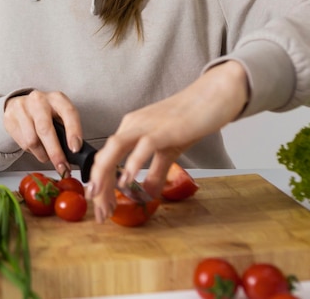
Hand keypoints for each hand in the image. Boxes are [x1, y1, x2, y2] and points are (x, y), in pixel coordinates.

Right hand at [3, 89, 82, 176]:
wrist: (20, 103)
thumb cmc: (46, 113)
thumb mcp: (60, 114)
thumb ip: (67, 129)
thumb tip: (74, 152)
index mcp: (57, 98)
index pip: (68, 113)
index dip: (73, 131)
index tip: (75, 149)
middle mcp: (39, 100)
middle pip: (45, 130)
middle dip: (55, 153)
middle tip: (62, 168)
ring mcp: (22, 108)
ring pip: (32, 140)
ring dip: (42, 154)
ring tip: (48, 156)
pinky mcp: (10, 118)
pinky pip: (22, 143)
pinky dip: (32, 151)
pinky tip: (36, 147)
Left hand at [87, 61, 248, 221]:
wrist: (211, 97)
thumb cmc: (190, 120)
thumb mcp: (169, 150)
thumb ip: (156, 172)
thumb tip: (147, 195)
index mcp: (131, 128)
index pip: (106, 157)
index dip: (101, 184)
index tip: (103, 206)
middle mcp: (133, 124)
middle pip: (104, 155)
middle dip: (97, 185)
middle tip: (100, 212)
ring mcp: (146, 124)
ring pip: (115, 148)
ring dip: (104, 176)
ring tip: (102, 198)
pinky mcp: (163, 128)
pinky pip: (143, 147)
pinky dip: (132, 165)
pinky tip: (126, 182)